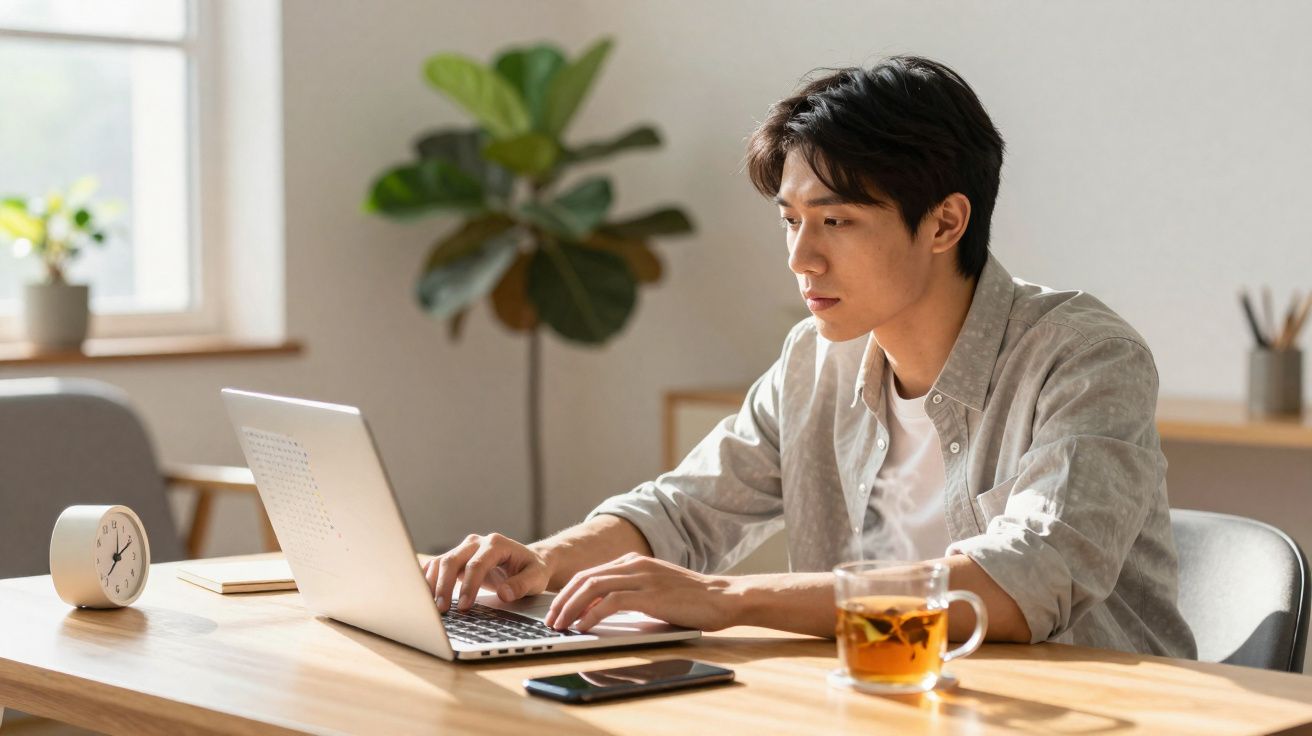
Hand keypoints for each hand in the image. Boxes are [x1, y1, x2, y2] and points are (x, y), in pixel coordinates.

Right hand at [423, 533, 551, 612]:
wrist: (528, 562)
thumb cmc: (533, 570)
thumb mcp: (537, 577)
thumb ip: (523, 584)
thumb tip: (505, 593)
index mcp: (496, 544)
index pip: (477, 564)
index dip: (469, 585)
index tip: (464, 606)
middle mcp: (477, 543)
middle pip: (453, 560)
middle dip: (445, 585)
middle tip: (442, 610)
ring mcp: (464, 549)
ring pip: (441, 562)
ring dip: (433, 584)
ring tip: (430, 606)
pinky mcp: (457, 558)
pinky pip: (437, 566)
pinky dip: (429, 579)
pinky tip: (424, 595)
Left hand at [544, 553, 739, 632]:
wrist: (724, 597)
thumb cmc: (692, 600)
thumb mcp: (655, 591)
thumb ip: (630, 594)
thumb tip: (600, 612)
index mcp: (634, 561)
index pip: (590, 574)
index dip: (568, 593)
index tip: (556, 610)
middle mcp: (634, 564)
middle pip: (585, 578)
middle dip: (562, 600)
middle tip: (550, 620)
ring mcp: (642, 577)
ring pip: (593, 587)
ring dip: (571, 607)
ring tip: (559, 626)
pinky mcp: (650, 594)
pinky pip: (612, 602)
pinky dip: (592, 615)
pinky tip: (583, 628)